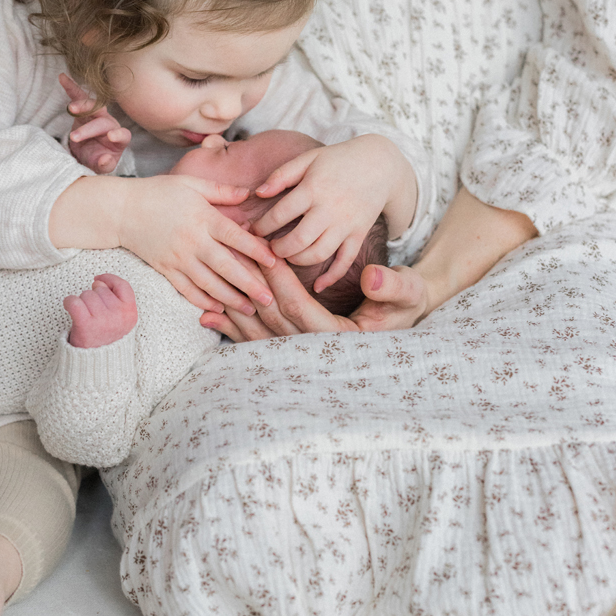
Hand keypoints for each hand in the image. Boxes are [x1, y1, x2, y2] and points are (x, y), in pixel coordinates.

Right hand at [60, 73, 130, 173]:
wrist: (87, 152)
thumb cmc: (97, 159)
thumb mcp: (101, 166)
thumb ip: (104, 165)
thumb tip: (106, 159)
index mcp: (120, 139)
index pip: (123, 135)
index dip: (118, 135)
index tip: (111, 137)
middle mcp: (111, 124)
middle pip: (103, 122)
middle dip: (89, 129)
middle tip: (75, 137)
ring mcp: (98, 114)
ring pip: (93, 106)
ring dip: (83, 106)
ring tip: (71, 109)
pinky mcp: (84, 109)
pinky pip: (79, 96)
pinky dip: (71, 87)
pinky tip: (63, 78)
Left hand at [65, 274, 137, 347]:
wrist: (97, 364)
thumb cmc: (107, 338)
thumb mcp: (121, 320)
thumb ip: (115, 299)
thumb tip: (98, 282)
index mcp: (130, 313)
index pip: (122, 286)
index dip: (109, 279)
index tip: (98, 280)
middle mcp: (118, 316)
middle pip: (100, 290)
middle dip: (93, 297)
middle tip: (93, 314)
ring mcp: (103, 320)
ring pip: (86, 295)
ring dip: (82, 302)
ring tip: (86, 317)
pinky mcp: (86, 325)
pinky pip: (74, 301)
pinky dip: (69, 302)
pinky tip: (70, 307)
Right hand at [115, 174, 277, 313]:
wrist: (121, 210)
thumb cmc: (159, 192)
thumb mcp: (191, 184)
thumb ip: (221, 191)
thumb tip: (248, 194)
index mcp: (203, 218)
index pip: (235, 237)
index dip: (256, 250)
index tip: (274, 262)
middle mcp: (193, 241)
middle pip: (226, 267)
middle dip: (249, 285)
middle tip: (270, 300)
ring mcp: (178, 258)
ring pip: (209, 284)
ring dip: (230, 299)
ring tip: (250, 311)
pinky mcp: (166, 269)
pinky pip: (187, 290)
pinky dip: (203, 302)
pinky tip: (219, 310)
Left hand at [201, 258, 429, 339]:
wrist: (401, 320)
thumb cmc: (404, 305)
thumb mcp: (408, 293)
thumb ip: (392, 287)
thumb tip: (371, 278)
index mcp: (339, 340)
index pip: (299, 308)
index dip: (279, 282)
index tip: (264, 255)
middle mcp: (315, 354)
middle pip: (271, 320)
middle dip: (248, 289)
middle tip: (228, 260)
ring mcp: (299, 360)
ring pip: (258, 334)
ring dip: (232, 309)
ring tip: (209, 285)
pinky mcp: (288, 357)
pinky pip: (255, 344)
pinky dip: (231, 329)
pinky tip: (208, 315)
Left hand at [251, 135, 416, 292]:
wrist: (379, 164)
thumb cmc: (337, 160)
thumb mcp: (308, 158)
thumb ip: (281, 175)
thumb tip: (258, 193)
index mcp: (312, 189)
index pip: (279, 215)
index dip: (261, 226)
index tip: (253, 231)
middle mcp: (329, 209)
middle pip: (297, 240)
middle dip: (277, 250)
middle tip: (268, 249)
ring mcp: (346, 224)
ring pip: (318, 254)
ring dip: (298, 261)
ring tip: (288, 256)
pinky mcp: (358, 235)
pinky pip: (345, 261)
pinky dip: (332, 277)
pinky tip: (318, 286)